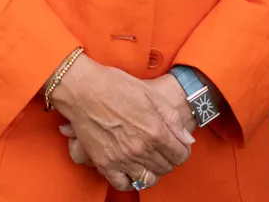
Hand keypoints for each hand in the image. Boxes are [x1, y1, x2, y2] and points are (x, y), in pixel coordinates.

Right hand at [50, 55, 193, 191]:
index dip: (181, 149)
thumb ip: (171, 118)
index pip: (181, 155)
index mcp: (155, 131)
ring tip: (145, 158)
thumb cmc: (114, 85)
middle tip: (159, 147)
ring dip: (150, 170)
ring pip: (148, 179)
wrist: (82, 87)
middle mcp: (141, 149)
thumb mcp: (149, 93)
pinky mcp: (105, 163)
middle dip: (166, 158)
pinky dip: (129, 179)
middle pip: (165, 167)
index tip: (175, 145)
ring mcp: (122, 158)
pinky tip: (129, 167)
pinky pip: (124, 183)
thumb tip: (187, 139)